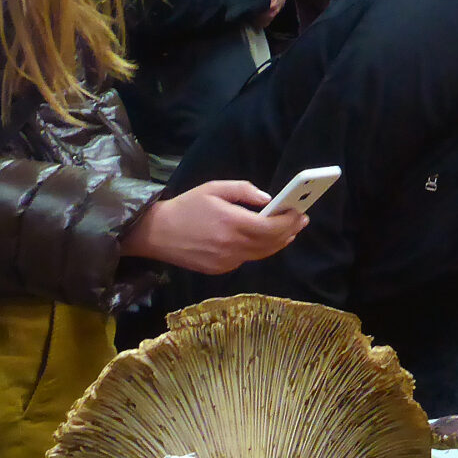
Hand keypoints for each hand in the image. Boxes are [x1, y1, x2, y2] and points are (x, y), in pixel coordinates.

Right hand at [121, 178, 307, 272]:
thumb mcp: (213, 188)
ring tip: (289, 231)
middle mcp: (232, 245)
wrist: (157, 233)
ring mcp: (227, 261)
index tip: (300, 212)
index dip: (289, 221)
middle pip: (271, 242)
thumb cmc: (186, 207)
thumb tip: (268, 199)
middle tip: (301, 220)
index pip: (271, 226)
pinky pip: (247, 259)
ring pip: (262, 254)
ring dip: (278, 242)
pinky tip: (264, 240)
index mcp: (231, 222)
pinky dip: (259, 249)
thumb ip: (243, 191)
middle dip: (289, 231)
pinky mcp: (220, 269)